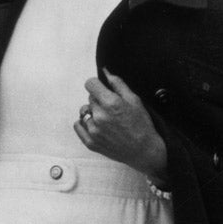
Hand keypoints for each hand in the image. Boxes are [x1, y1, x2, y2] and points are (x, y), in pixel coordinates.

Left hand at [75, 68, 167, 185]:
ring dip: (93, 113)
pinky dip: (85, 124)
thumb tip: (105, 72)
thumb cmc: (142, 125)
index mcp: (110, 103)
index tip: (102, 89)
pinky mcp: (90, 142)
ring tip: (107, 120)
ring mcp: (93, 130)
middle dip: (99, 100)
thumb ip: (118, 84)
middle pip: (89, 98)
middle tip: (112, 110)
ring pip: (84, 111)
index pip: (90, 84)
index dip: (97, 85)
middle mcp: (99, 116)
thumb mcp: (134, 100)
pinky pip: (78, 125)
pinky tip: (98, 126)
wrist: (144, 151)